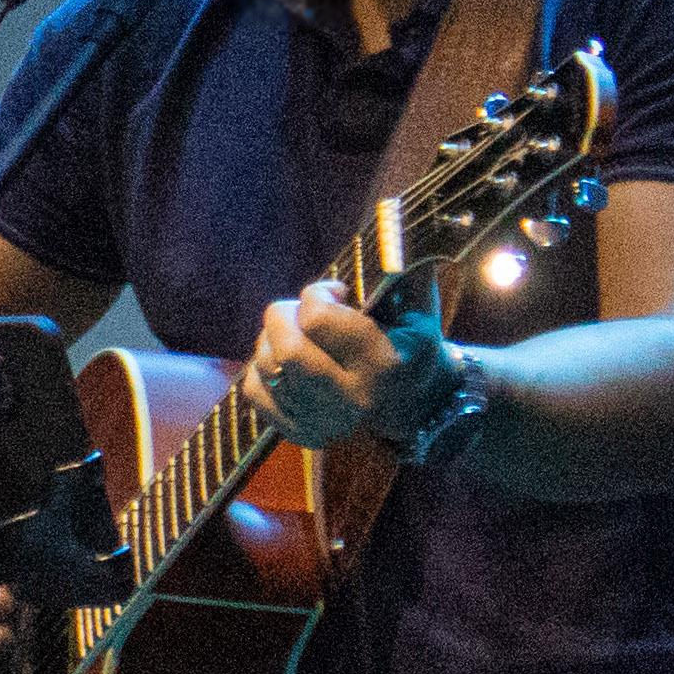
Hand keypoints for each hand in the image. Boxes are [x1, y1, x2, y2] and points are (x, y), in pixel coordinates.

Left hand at [243, 279, 452, 450]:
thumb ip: (400, 276)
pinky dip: (259, 368)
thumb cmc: (412, 345)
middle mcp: (351, 398)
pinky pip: (255, 392)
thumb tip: (388, 239)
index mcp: (382, 364)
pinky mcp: (302, 434)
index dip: (316, 294)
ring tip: (294, 333)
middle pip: (286, 350)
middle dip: (282, 316)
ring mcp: (324, 421)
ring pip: (267, 368)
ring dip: (270, 340)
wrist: (416, 404)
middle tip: (298, 309)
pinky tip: (284, 360)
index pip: (319, 319)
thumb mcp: (418, 310)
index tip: (332, 292)